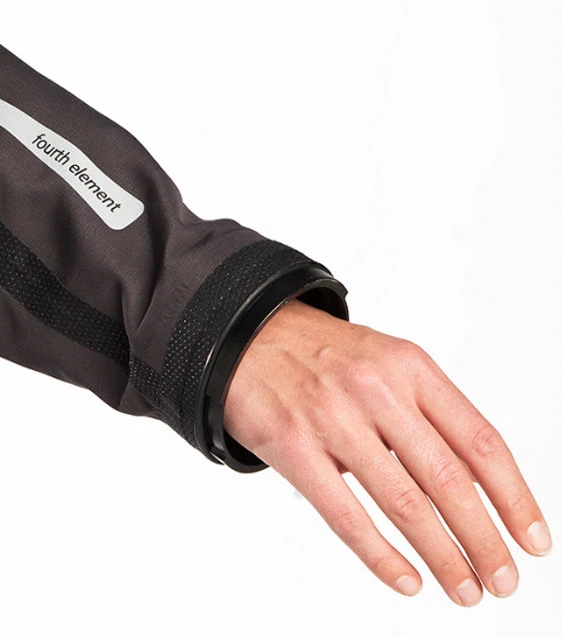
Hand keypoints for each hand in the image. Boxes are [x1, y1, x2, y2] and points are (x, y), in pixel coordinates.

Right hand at [223, 298, 551, 605]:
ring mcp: (334, 418)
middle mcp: (378, 390)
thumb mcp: (387, 362)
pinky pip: (346, 515)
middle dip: (484, 540)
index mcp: (411, 367)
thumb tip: (474, 487)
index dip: (514, 497)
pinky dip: (382, 557)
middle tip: (502, 581)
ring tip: (464, 590)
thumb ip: (428, 414)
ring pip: (404, 503)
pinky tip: (406, 580)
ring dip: (442, 556)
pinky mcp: (294, 447)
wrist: (253, 336)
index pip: (480, 441)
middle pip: (449, 479)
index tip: (531, 539)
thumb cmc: (327, 356)